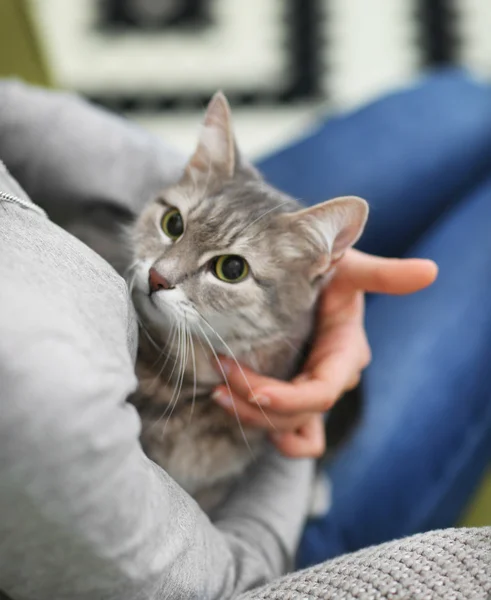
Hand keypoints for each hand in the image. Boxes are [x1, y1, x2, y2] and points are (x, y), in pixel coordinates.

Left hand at [212, 249, 437, 457]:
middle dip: (257, 403)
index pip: (322, 392)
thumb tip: (431, 271)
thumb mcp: (350, 268)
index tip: (253, 389)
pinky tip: (237, 410)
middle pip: (298, 415)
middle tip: (220, 377)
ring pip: (289, 428)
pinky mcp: (295, 392)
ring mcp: (312, 389)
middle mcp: (331, 377)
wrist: (312, 275)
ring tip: (217, 393)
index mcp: (345, 353)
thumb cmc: (329, 267)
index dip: (289, 399)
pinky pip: (291, 433)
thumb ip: (382, 274)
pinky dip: (269, 432)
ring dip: (253, 418)